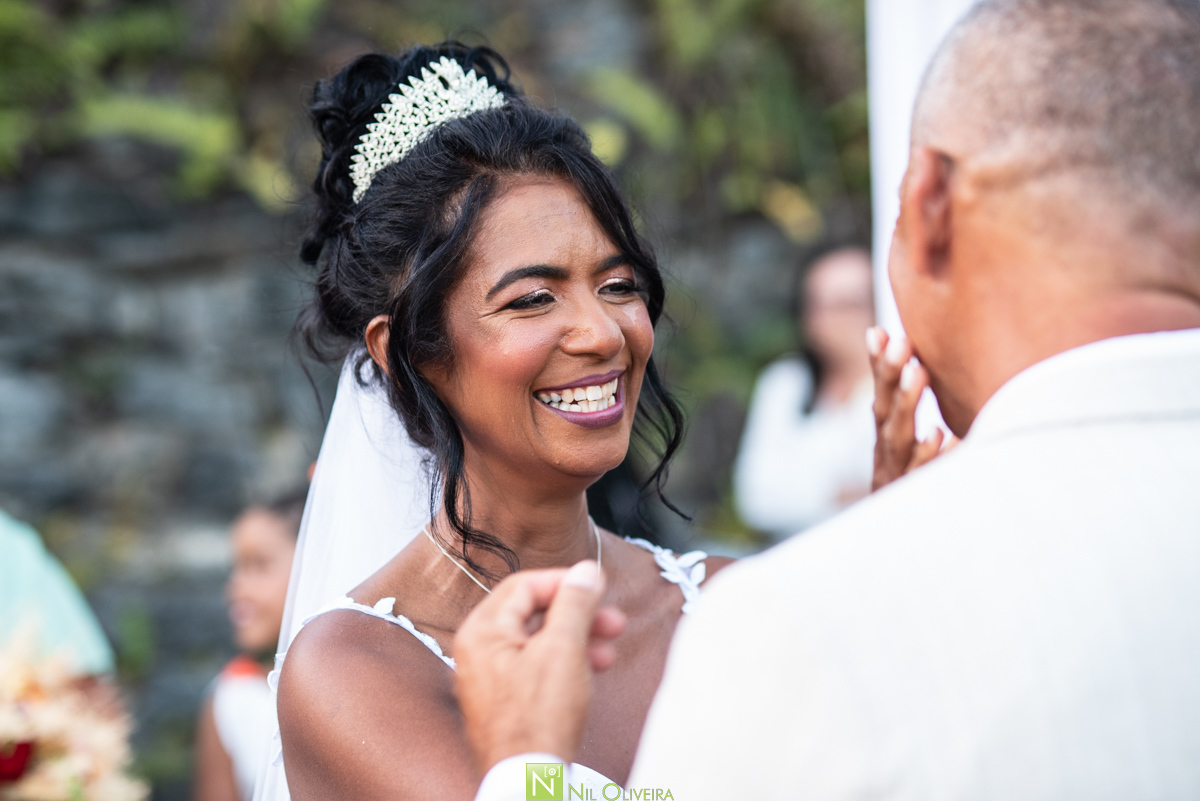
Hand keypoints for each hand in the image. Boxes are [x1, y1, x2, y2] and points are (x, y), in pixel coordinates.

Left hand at [454, 561, 626, 773]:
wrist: (528, 779)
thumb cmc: (538, 719)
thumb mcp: (564, 649)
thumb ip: (574, 603)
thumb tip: (584, 571)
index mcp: (482, 631)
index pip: (523, 585)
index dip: (564, 582)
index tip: (596, 586)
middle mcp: (477, 652)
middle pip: (532, 614)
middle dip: (577, 615)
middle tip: (612, 619)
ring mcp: (489, 679)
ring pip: (537, 643)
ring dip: (576, 640)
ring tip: (609, 650)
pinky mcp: (504, 702)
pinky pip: (534, 668)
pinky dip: (564, 664)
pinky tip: (590, 672)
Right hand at [866, 326, 958, 490]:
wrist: (900, 555)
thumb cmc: (915, 496)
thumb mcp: (914, 457)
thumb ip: (917, 423)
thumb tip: (925, 374)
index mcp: (887, 442)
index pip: (881, 398)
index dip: (879, 367)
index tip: (878, 331)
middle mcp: (886, 458)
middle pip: (884, 413)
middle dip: (890, 375)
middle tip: (900, 341)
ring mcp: (896, 480)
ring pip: (897, 439)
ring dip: (907, 404)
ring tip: (918, 372)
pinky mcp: (911, 503)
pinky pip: (918, 478)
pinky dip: (926, 457)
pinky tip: (939, 436)